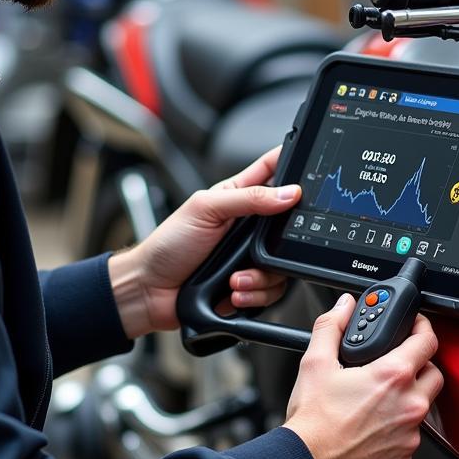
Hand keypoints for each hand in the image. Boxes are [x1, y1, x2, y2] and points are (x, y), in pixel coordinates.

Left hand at [107, 147, 300, 338]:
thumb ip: (248, 197)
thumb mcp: (205, 209)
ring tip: (234, 278)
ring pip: (282, 264)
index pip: (273, 171)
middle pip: (288, 225)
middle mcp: (248, 226)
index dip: (293, 164)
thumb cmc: (167, 244)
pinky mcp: (249, 284)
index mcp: (238, 196)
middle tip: (255, 247)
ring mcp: (250, 256)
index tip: (309, 171)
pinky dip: (254, 294)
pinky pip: (272, 290)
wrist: (150, 290)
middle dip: (278, 241)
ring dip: (259, 276)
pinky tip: (233, 291)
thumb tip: (287, 193)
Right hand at [283, 294, 442, 458]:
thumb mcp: (315, 363)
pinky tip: (373, 429)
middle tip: (396, 364)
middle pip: (433, 374)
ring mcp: (410, 436)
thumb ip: (331, 327)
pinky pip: (410, 438)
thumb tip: (343, 307)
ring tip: (377, 401)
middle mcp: (409, 405)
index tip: (416, 326)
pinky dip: (398, 431)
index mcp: (392, 376)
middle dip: (419, 365)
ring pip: (422, 409)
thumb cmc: (313, 424)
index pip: (428, 340)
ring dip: (408, 400)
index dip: (423, 327)